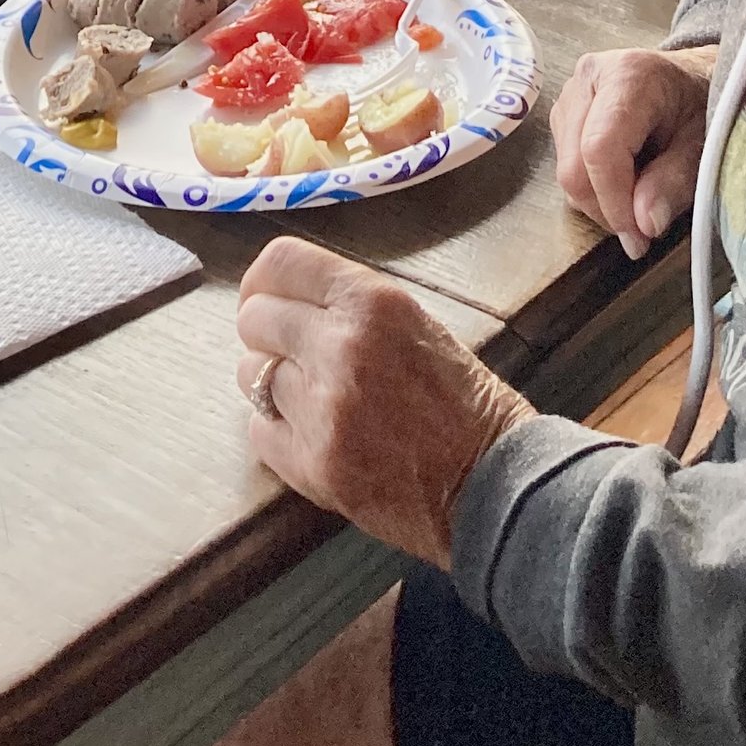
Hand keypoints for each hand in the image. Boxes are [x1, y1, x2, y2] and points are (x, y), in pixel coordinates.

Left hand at [234, 239, 529, 569]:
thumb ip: (351, 306)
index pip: (280, 263)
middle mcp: (341, 346)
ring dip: (271, 382)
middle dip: (266, 333)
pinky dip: (276, 431)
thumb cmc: (464, 402)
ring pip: (251, 375)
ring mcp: (323, 408)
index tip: (262, 296)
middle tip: (288, 351)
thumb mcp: (416, 323)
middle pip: (255, 318)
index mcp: (374, 302)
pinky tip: (313, 432)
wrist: (494, 482)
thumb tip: (289, 299)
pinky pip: (258, 429)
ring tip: (311, 396)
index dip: (262, 281)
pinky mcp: (313, 464)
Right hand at [550, 45, 714, 255]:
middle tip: (644, 231)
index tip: (640, 236)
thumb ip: (675, 183)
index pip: (599, 148)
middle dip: (606, 209)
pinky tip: (625, 179)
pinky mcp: (562, 113)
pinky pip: (566, 167)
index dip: (614, 200)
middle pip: (574, 165)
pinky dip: (593, 189)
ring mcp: (570, 93)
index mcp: (629, 75)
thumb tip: (644, 224)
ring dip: (600, 201)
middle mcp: (589, 77)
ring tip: (641, 195)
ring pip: (566, 172)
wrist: (693, 81)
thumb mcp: (704, 147)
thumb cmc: (701, 109)